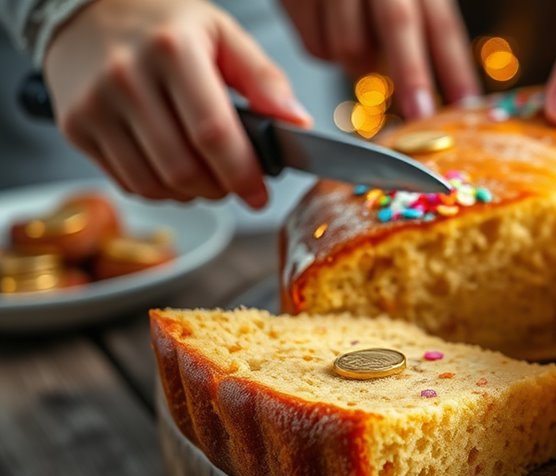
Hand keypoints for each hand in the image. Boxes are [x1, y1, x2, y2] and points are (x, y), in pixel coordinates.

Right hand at [44, 0, 311, 208]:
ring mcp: (95, 105)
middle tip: (235, 183)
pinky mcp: (76, 128)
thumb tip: (297, 123)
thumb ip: (263, 78)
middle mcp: (126, 78)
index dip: (242, 174)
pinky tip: (173, 171)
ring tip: (207, 177)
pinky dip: (160, 190)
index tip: (260, 194)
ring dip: (192, 195)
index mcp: (171, 50)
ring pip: (154, 184)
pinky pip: (128, 183)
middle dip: (220, 189)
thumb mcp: (222, 34)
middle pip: (183, 168)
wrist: (87, 12)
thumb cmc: (163, 25)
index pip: (213, 133)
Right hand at [279, 0, 479, 118]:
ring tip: (356, 41)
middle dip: (412, 74)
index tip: (468, 106)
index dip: (455, 68)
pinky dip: (325, 50)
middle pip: (398, 22)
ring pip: (350, 46)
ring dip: (358, 63)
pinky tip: (327, 27)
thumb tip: (440, 96)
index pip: (441, 25)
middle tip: (419, 113)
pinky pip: (316, 48)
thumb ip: (420, 31)